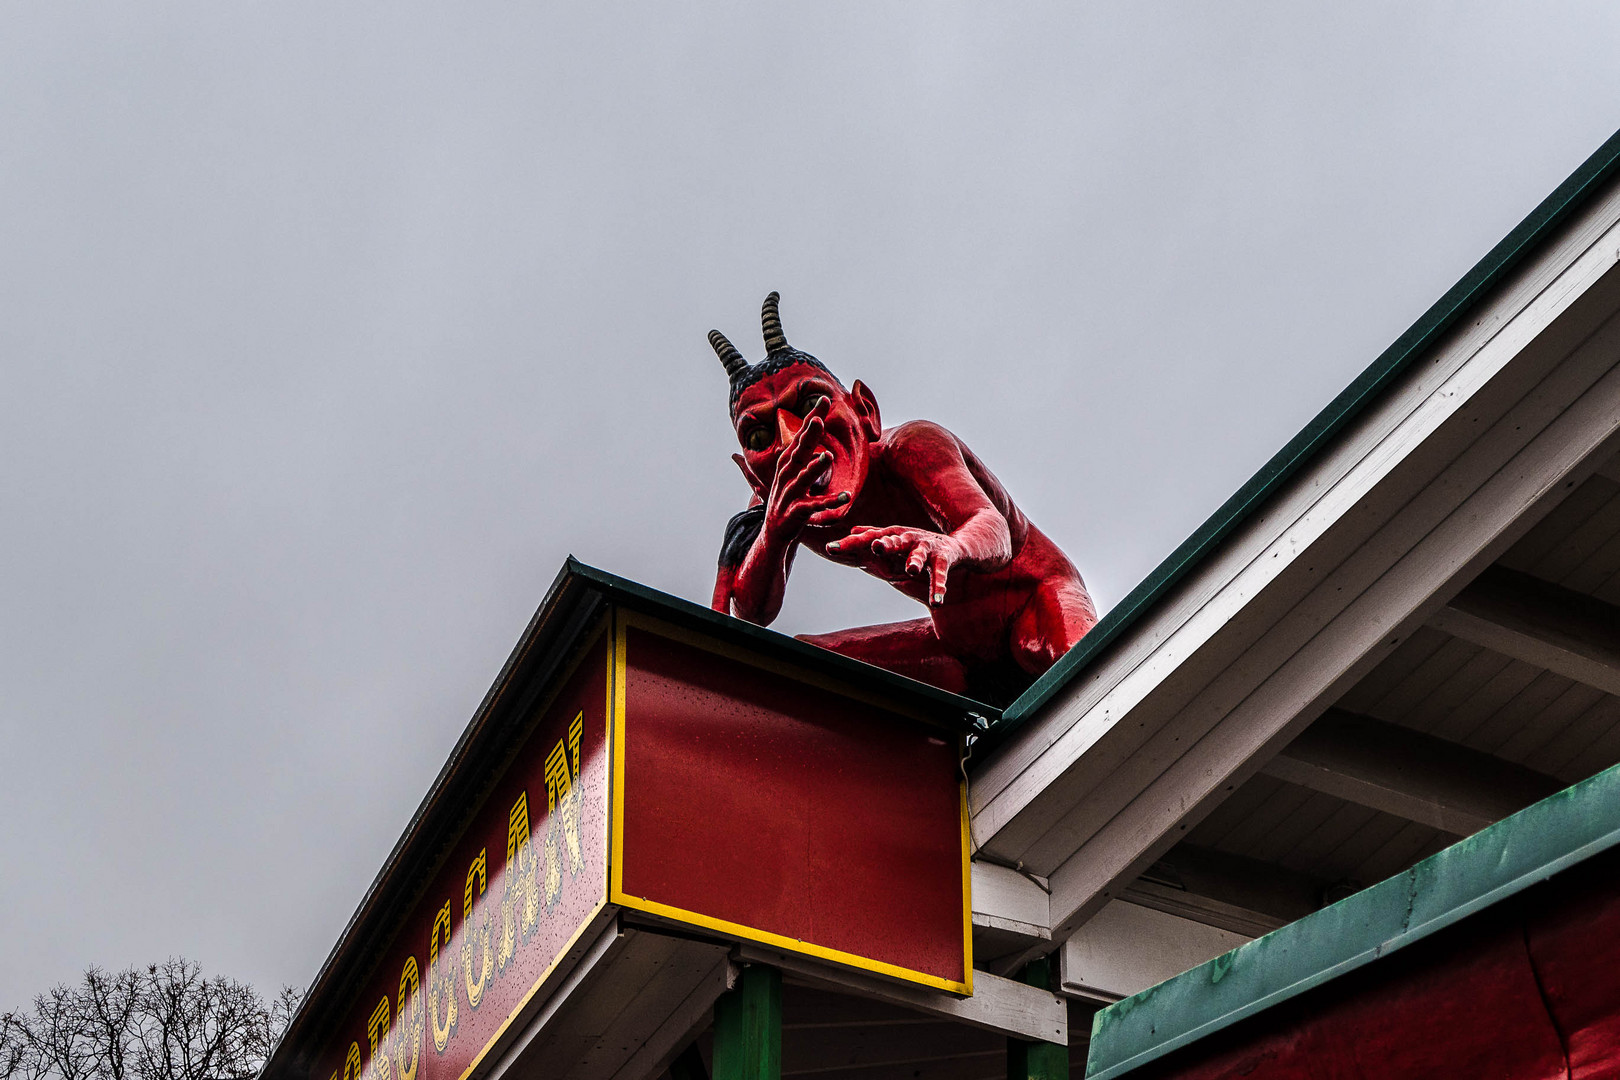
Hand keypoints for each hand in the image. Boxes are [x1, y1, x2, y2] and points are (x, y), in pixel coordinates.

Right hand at [762, 400, 848, 542]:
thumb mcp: (794, 471)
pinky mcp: (796, 513)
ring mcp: (789, 494)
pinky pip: (814, 507)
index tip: (824, 399)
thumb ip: (802, 449)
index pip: (801, 435)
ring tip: (827, 456)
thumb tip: (812, 423)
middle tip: (818, 419)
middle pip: (798, 451)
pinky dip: (829, 502)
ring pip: (802, 478)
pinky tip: (845, 497)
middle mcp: (787, 475)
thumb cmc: (789, 498)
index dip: (811, 417)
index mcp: (788, 462)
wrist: (775, 533)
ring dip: (813, 468)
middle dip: (807, 435)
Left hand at [826, 525, 960, 605]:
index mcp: (893, 536)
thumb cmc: (921, 544)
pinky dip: (939, 588)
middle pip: (894, 541)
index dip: (850, 544)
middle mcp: (909, 538)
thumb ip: (874, 536)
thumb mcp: (897, 540)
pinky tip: (937, 601)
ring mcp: (927, 548)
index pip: (868, 539)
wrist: (960, 545)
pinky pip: (941, 574)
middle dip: (885, 543)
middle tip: (875, 547)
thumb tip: (852, 530)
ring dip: (915, 561)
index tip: (830, 548)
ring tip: (911, 570)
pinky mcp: (945, 558)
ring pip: (920, 555)